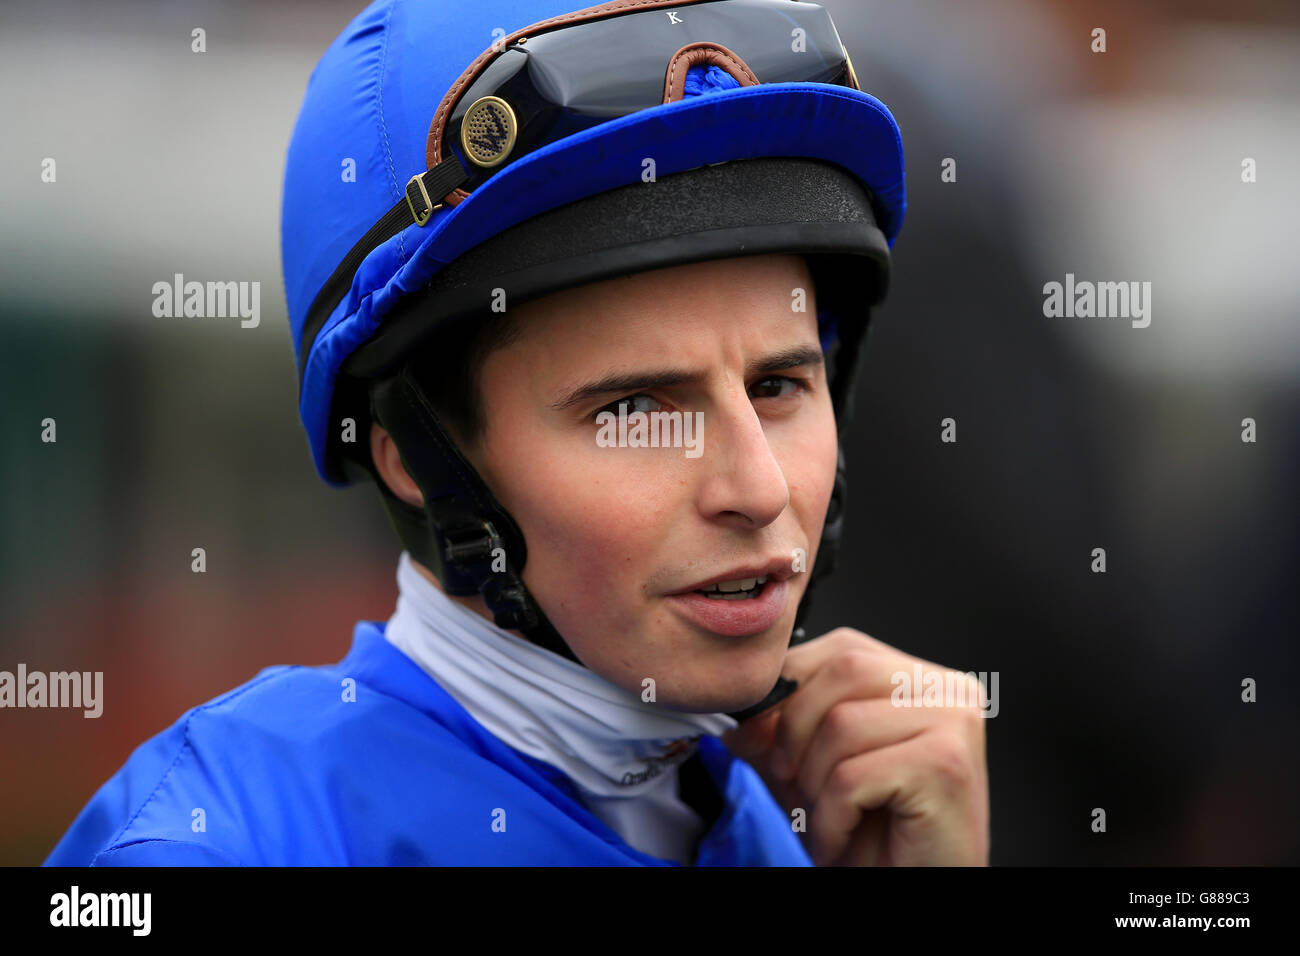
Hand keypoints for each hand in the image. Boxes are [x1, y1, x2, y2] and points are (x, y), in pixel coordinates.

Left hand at [721, 627, 989, 865]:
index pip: (842, 648)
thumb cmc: (873, 834)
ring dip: (814, 784)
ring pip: (842, 723)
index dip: (788, 688)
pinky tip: (843, 838)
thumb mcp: (813, 767)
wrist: (917, 887)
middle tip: (794, 785)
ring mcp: (954, 723)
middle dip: (796, 731)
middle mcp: (948, 689)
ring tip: (829, 817)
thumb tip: (739, 709)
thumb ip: (780, 728)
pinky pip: (853, 776)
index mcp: (920, 679)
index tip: (755, 734)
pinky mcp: (947, 766)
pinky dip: (831, 817)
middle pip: (843, 671)